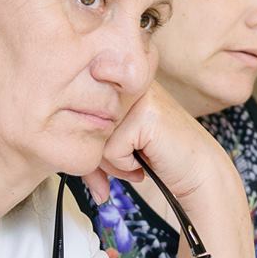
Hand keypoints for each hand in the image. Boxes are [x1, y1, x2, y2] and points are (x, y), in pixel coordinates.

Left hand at [84, 83, 235, 209]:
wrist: (198, 172)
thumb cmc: (160, 158)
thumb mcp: (120, 145)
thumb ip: (91, 143)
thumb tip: (58, 154)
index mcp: (124, 85)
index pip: (85, 108)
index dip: (90, 140)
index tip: (110, 156)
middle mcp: (130, 85)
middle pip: (87, 122)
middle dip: (99, 156)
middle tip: (124, 166)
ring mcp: (139, 96)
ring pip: (96, 136)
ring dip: (112, 163)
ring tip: (137, 162)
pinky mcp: (144, 114)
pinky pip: (110, 150)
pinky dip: (125, 166)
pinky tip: (145, 162)